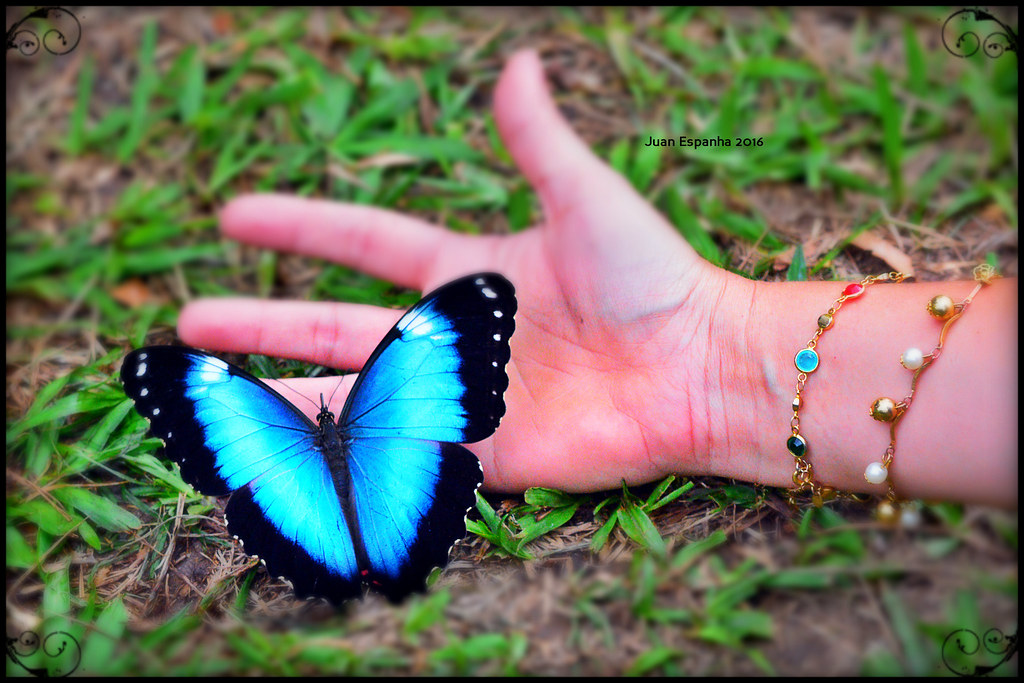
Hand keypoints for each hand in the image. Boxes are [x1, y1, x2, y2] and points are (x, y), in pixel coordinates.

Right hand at [179, 50, 740, 492]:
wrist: (698, 372)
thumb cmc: (651, 280)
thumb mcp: (585, 199)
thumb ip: (537, 141)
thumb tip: (517, 61)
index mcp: (468, 271)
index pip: (364, 244)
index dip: (301, 227)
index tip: (237, 215)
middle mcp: (453, 335)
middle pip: (334, 327)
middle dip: (261, 325)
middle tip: (188, 324)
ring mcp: (460, 397)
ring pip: (349, 398)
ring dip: (278, 400)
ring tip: (202, 404)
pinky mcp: (479, 453)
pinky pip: (395, 458)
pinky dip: (338, 461)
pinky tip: (279, 466)